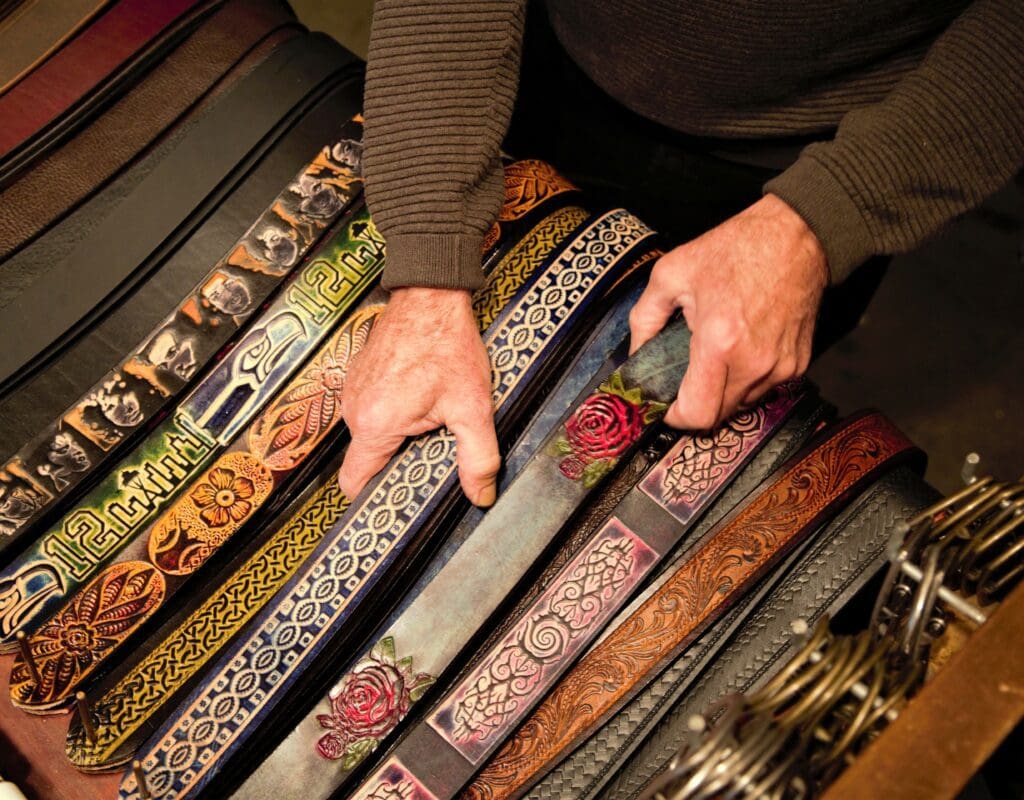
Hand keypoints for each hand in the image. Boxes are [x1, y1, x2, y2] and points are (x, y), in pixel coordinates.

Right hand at [338, 287, 498, 505]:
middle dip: (398, 461)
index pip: (354, 483)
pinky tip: (421, 398)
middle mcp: (354, 409)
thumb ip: (478, 457)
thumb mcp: (472, 407)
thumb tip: (480, 494)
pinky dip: (394, 412)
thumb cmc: (446, 343)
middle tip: (431, 450)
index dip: (375, 497)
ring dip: (398, 434)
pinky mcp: (360, 376)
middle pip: (368, 458)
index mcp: (374, 424)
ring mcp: (354, 390)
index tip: (398, 500)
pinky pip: (372, 408)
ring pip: (372, 433)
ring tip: (430, 419)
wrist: (430, 295)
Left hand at [629, 194, 827, 428]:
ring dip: (723, 391)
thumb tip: (635, 354)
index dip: (676, 418)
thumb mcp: (671, 273)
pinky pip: (765, 388)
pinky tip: (740, 348)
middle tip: (684, 379)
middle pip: (718, 415)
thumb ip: (645, 319)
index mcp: (720, 341)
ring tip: (715, 355)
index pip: (698, 413)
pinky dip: (747, 378)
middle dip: (696, 403)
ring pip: (742, 404)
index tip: (667, 405)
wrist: (795, 235)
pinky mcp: (799, 363)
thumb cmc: (735, 249)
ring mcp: (781, 366)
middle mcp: (754, 362)